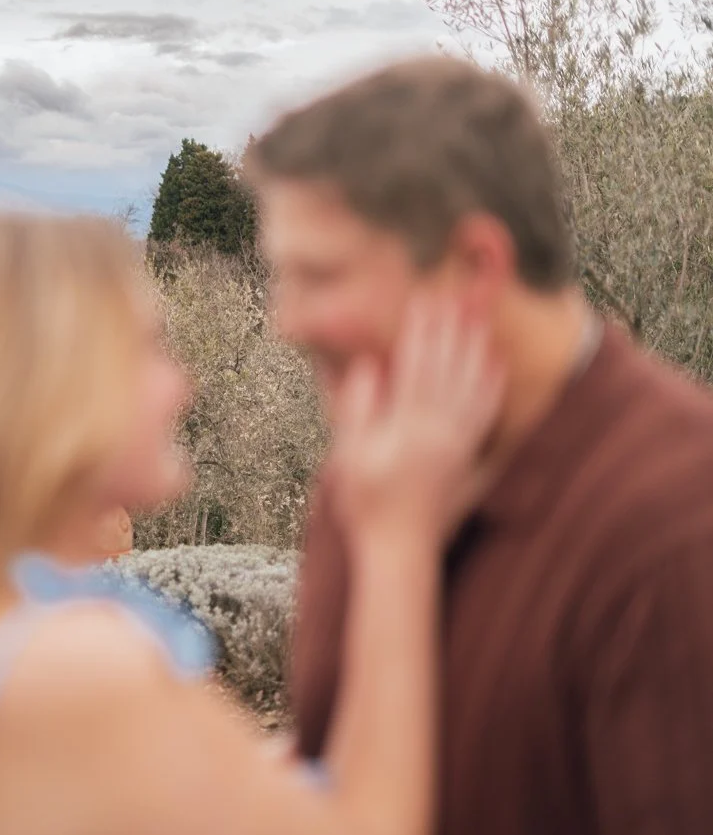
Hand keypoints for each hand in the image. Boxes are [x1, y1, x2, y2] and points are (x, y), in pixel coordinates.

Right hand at [329, 295, 504, 550]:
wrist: (399, 548)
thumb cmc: (366, 503)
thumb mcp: (349, 455)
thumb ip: (358, 408)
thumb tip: (367, 367)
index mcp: (407, 426)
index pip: (416, 365)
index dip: (422, 330)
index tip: (424, 300)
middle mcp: (439, 430)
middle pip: (449, 369)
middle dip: (451, 330)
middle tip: (456, 296)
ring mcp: (458, 444)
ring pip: (472, 386)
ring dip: (475, 350)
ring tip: (478, 320)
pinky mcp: (468, 457)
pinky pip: (485, 414)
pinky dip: (492, 386)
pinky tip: (496, 366)